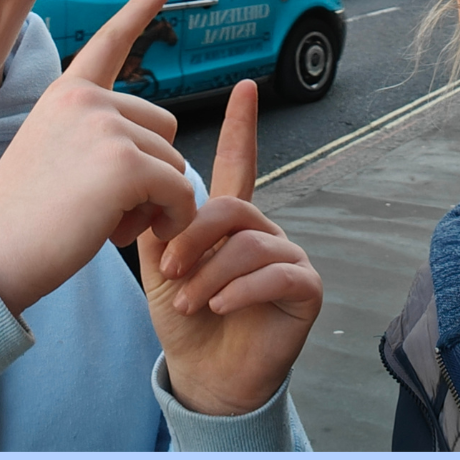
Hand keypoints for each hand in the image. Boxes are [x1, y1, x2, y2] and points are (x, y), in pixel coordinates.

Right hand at [0, 0, 199, 314]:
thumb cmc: (22, 216)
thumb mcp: (54, 153)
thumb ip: (96, 136)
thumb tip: (152, 152)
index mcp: (66, 94)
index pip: (110, 42)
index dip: (141, 10)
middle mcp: (86, 100)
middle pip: (165, 127)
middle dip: (151, 171)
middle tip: (102, 204)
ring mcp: (106, 127)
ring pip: (175, 164)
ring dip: (155, 202)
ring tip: (104, 220)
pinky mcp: (125, 165)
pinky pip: (179, 193)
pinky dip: (168, 220)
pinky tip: (127, 231)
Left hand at [140, 77, 322, 417]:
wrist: (202, 373)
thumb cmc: (183, 318)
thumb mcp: (162, 267)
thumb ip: (162, 226)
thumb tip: (153, 192)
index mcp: (229, 220)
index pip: (238, 163)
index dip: (241, 127)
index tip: (244, 86)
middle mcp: (263, 230)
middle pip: (232, 208)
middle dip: (193, 236)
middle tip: (167, 269)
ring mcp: (289, 256)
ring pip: (249, 243)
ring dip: (210, 272)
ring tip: (186, 300)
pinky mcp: (306, 287)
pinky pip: (276, 272)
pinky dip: (238, 289)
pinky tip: (216, 306)